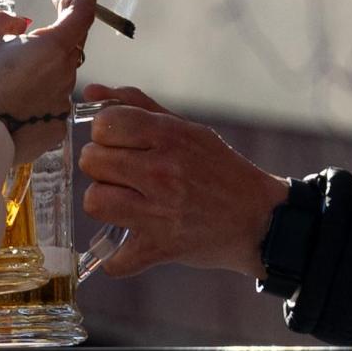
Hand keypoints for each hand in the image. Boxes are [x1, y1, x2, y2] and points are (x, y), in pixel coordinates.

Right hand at [0, 0, 95, 164]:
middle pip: (72, 43)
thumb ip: (3, 22)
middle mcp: (64, 75)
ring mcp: (62, 105)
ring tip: (9, 74)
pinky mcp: (54, 128)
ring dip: (44, 66)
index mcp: (51, 48)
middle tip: (41, 18)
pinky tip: (14, 100)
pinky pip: (51, 102)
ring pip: (59, 74)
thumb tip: (20, 24)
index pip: (83, 11)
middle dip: (60, 27)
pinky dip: (38, 95)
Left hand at [78, 84, 288, 277]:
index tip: (117, 143)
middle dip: (101, 166)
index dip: (104, 133)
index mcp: (170, 137)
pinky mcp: (160, 248)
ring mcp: (160, 212)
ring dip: (104, 202)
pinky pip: (114, 259)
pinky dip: (115, 258)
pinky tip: (127, 243)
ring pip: (94, 201)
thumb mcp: (186, 130)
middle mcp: (163, 172)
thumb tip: (92, 91)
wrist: (260, 219)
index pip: (105, 124)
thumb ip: (136, 107)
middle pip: (92, 161)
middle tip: (120, 173)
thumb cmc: (218, 170)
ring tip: (124, 202)